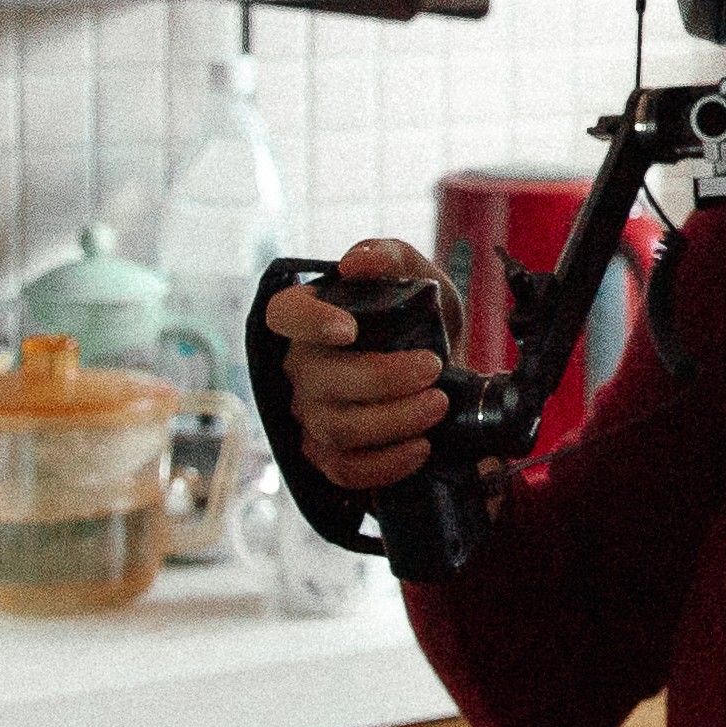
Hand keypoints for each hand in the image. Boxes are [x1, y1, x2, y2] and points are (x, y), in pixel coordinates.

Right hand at [258, 236, 455, 489]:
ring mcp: (308, 413)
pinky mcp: (327, 454)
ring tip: (437, 405)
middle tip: (432, 368)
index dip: (309, 324)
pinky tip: (421, 447)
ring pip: (336, 427)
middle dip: (383, 378)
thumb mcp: (416, 276)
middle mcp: (299, 366)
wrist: (441, 369)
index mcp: (309, 316)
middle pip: (320, 380)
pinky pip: (345, 469)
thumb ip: (389, 257)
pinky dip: (386, 463)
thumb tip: (356, 263)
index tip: (349, 329)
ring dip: (393, 420)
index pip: (284, 314)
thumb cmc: (419, 316)